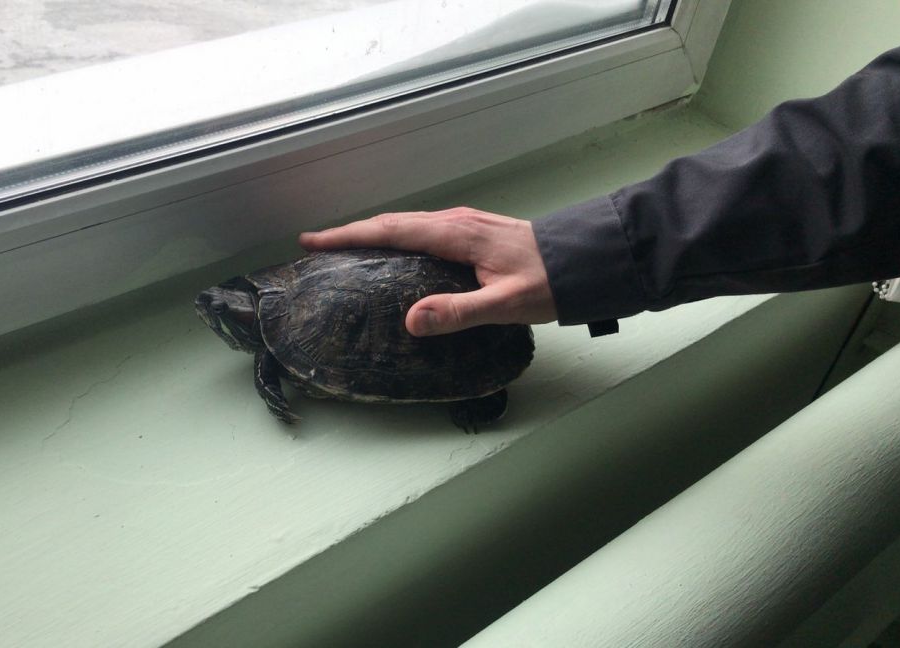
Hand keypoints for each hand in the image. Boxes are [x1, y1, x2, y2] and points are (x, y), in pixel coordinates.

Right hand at [299, 207, 555, 335]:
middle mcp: (455, 222)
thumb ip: (458, 312)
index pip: (390, 231)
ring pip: (407, 224)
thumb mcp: (505, 304)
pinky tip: (394, 253)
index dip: (348, 236)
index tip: (313, 241)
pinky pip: (422, 229)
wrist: (586, 259)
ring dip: (373, 233)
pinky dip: (397, 237)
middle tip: (317, 245)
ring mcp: (465, 223)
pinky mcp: (473, 231)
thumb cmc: (550, 282)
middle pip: (392, 222)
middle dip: (351, 232)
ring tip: (346, 248)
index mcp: (455, 234)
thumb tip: (410, 320)